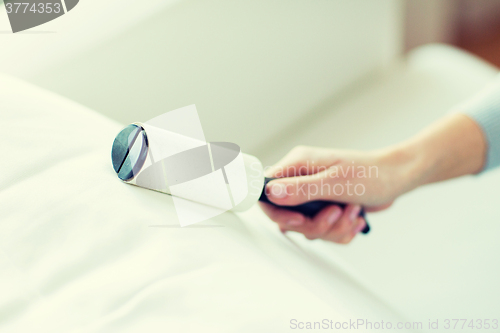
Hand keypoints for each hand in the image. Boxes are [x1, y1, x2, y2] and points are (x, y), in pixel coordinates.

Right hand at [260, 145, 412, 242]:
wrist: (397, 177)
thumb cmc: (372, 173)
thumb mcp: (336, 182)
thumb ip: (302, 189)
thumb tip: (271, 192)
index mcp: (298, 165)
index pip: (266, 190)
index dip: (277, 211)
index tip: (300, 218)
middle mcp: (301, 179)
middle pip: (287, 216)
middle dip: (314, 224)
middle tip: (335, 214)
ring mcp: (312, 195)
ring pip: (306, 227)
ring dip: (331, 228)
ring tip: (351, 212)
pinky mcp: (324, 207)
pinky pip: (322, 231)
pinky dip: (339, 231)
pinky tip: (354, 217)